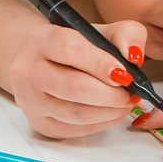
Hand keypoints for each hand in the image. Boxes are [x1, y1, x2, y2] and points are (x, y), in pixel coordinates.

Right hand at [2, 21, 151, 140]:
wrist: (37, 62)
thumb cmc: (71, 48)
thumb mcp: (99, 31)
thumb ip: (125, 34)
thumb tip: (134, 56)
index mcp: (41, 40)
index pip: (70, 50)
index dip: (100, 63)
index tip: (124, 74)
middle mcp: (28, 70)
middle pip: (73, 87)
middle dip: (111, 94)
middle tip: (131, 93)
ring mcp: (31, 100)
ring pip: (76, 114)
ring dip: (110, 112)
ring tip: (125, 102)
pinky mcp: (39, 123)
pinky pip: (76, 130)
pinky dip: (101, 123)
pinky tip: (110, 112)